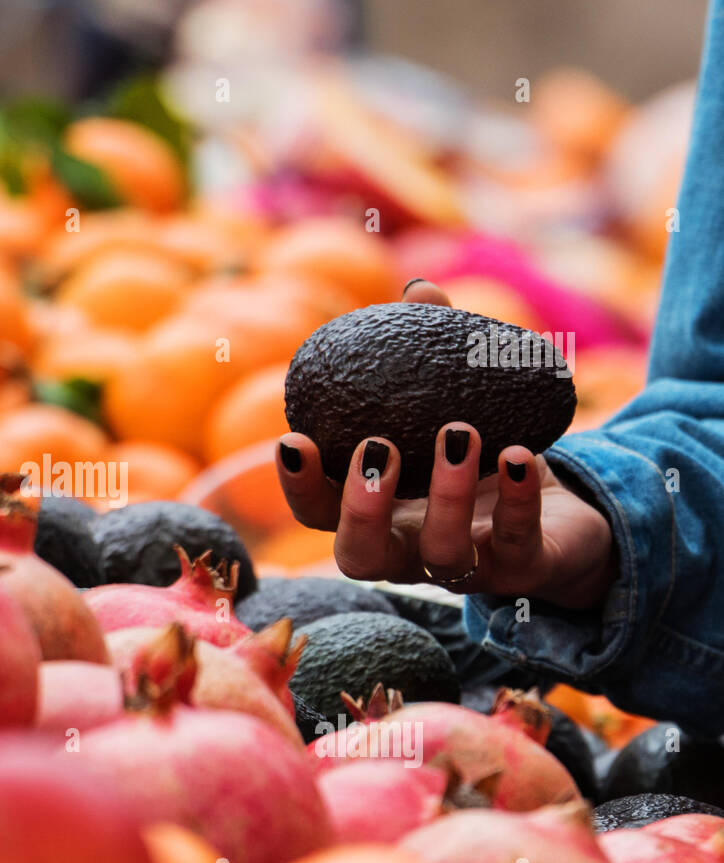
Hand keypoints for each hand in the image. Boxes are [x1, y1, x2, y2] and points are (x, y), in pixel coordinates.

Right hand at [275, 279, 615, 608]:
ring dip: (446, 497)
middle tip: (378, 447)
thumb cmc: (489, 457)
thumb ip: (433, 353)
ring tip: (460, 432)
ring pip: (442, 555)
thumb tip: (417, 290)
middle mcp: (410, 551)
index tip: (294, 439)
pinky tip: (518, 456)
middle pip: (360, 556)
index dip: (299, 487)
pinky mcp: (524, 571)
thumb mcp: (457, 405)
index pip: (318, 515)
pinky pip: (517, 544)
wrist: (567, 518)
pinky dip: (516, 500)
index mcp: (379, 514)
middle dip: (360, 508)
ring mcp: (467, 567)